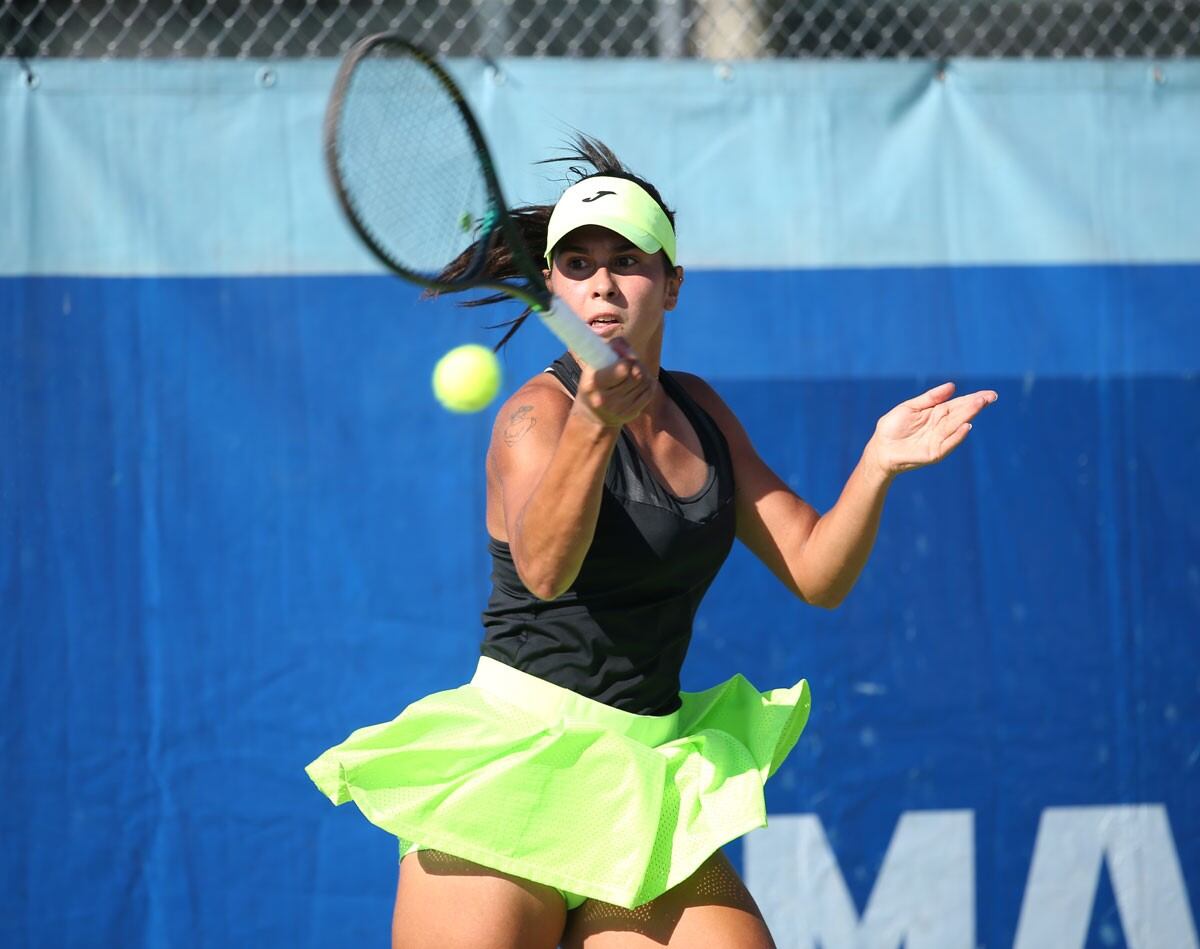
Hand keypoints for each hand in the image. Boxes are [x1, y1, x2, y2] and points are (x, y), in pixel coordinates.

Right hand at [573, 339, 655, 427]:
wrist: (594, 413)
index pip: (623, 369)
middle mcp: (605, 399)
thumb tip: (629, 350)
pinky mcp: (630, 414)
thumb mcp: (595, 363)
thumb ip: (612, 348)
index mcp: (594, 383)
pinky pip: (649, 392)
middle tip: (633, 363)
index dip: (629, 359)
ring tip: (636, 371)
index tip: (626, 357)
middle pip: (637, 375)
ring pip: (645, 382)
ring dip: (644, 373)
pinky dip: (648, 383)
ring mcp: (619, 409)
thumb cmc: (596, 380)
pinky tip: (640, 381)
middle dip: (638, 365)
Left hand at [867, 382, 997, 477]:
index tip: (989, 394)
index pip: (959, 404)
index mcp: (936, 413)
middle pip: (961, 414)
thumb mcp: (910, 407)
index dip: (974, 399)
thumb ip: (930, 398)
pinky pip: (948, 444)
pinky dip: (957, 436)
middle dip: (975, 405)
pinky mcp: (934, 453)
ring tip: (980, 404)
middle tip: (990, 397)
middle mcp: (941, 426)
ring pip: (957, 426)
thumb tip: (952, 386)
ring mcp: (939, 440)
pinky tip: (966, 426)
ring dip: (969, 415)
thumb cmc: (892, 427)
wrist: (880, 448)